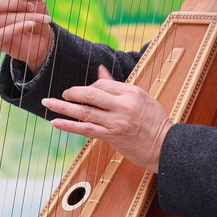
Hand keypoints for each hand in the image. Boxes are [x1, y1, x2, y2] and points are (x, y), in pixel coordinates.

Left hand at [43, 66, 171, 172]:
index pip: (102, 83)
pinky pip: (86, 129)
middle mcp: (123, 104)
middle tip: (60, 94)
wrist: (167, 147)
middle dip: (72, 93)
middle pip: (91, 93)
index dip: (89, 87)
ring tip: (49, 103)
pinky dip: (69, 125)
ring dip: (63, 107)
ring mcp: (117, 121)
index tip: (83, 94)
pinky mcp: (113, 136)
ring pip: (85, 111)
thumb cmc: (155, 123)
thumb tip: (100, 69)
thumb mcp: (141, 98)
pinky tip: (56, 122)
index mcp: (131, 91)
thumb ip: (118, 85)